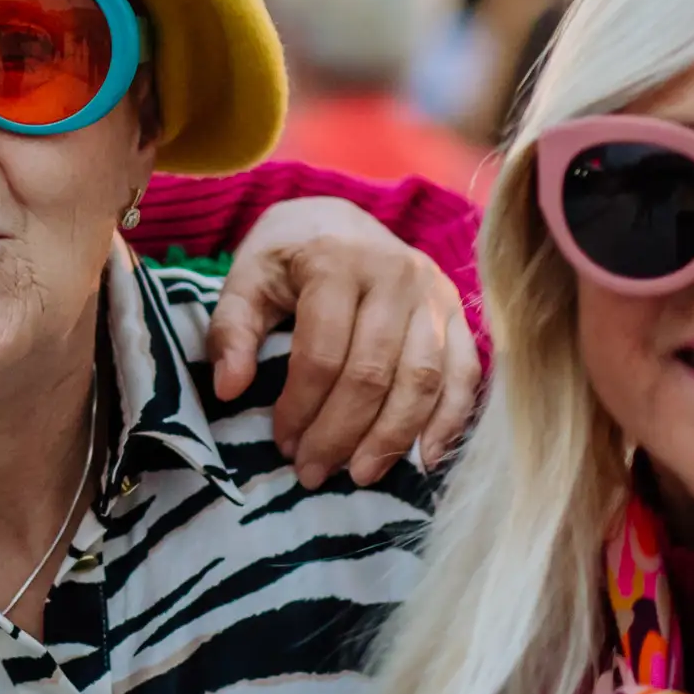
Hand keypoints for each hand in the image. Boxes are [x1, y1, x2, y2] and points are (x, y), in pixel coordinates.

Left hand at [207, 198, 479, 486]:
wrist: (338, 218)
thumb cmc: (288, 255)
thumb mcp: (247, 279)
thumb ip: (232, 330)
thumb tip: (228, 389)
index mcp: (337, 261)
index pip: (322, 352)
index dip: (301, 407)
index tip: (282, 444)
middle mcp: (395, 274)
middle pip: (373, 372)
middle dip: (341, 432)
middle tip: (313, 473)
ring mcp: (433, 293)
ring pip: (421, 379)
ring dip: (391, 436)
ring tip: (360, 475)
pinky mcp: (456, 311)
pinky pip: (464, 373)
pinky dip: (449, 420)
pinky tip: (425, 459)